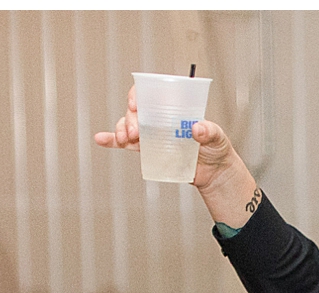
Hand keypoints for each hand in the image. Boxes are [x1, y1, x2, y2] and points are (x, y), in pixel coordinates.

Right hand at [93, 86, 259, 225]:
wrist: (214, 173)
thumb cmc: (217, 149)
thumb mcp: (217, 137)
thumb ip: (209, 131)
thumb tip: (197, 128)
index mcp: (172, 109)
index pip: (150, 94)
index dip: (139, 95)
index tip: (136, 105)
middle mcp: (159, 118)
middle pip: (136, 111)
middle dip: (131, 119)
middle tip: (135, 133)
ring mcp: (152, 134)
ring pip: (128, 125)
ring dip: (121, 130)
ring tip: (126, 140)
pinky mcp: (149, 150)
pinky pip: (126, 144)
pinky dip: (112, 141)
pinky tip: (101, 140)